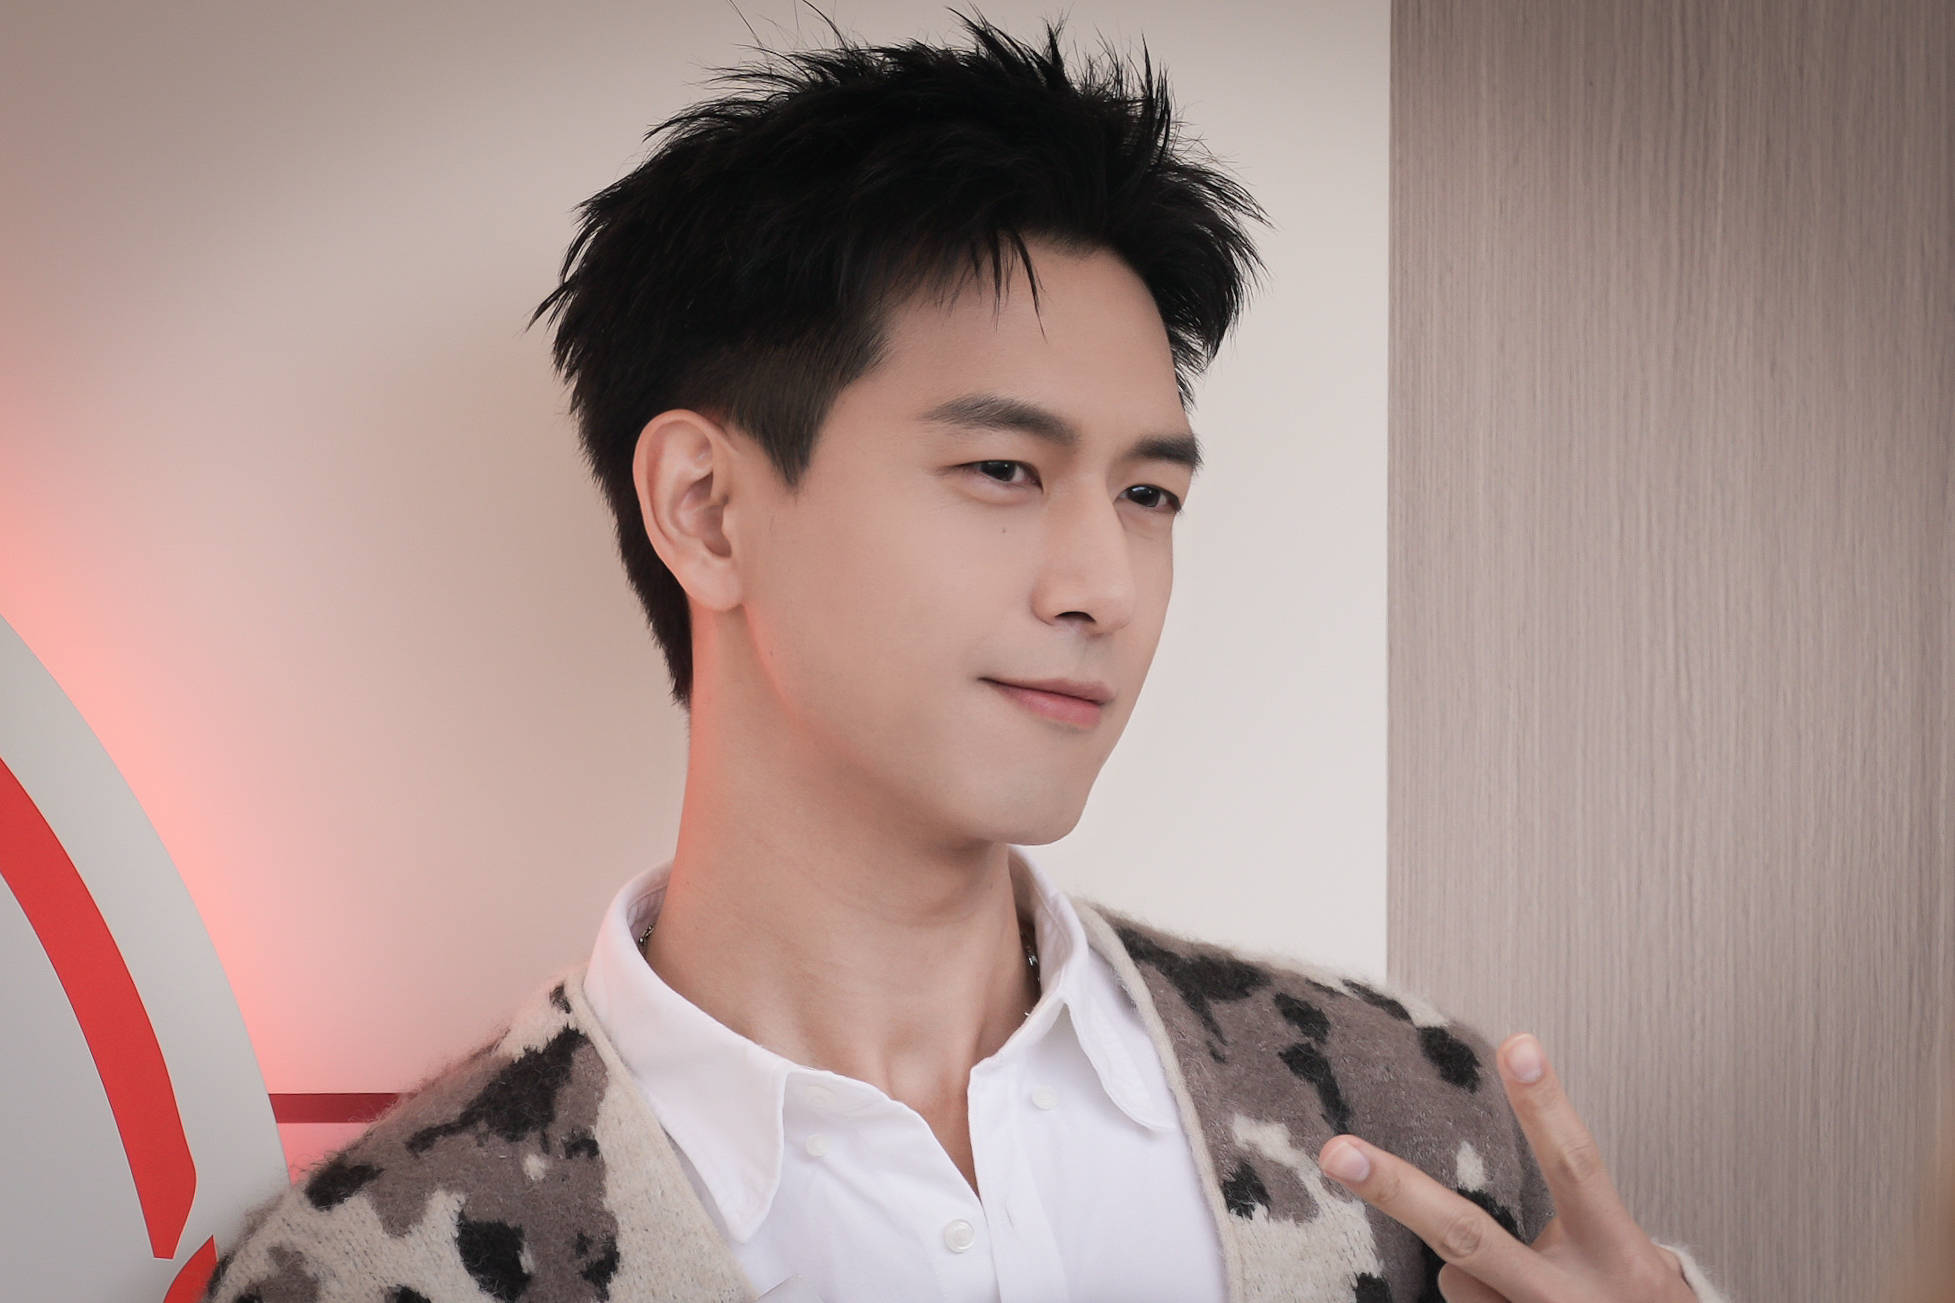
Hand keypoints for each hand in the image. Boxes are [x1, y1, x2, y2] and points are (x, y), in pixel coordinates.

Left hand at [1315, 1033, 1693, 1302]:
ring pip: (1456, 1278)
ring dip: (1475, 1276)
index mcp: (1618, 1253)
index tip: (1517, 1043)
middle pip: (1469, 1236)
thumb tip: (1493, 1187)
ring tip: (1524, 1292)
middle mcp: (1572, 1298)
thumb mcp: (1627, 1257)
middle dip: (1397, 1192)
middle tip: (1338, 1152)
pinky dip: (1481, 1299)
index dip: (1545, 1106)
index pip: (1577, 1164)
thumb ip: (1573, 1221)